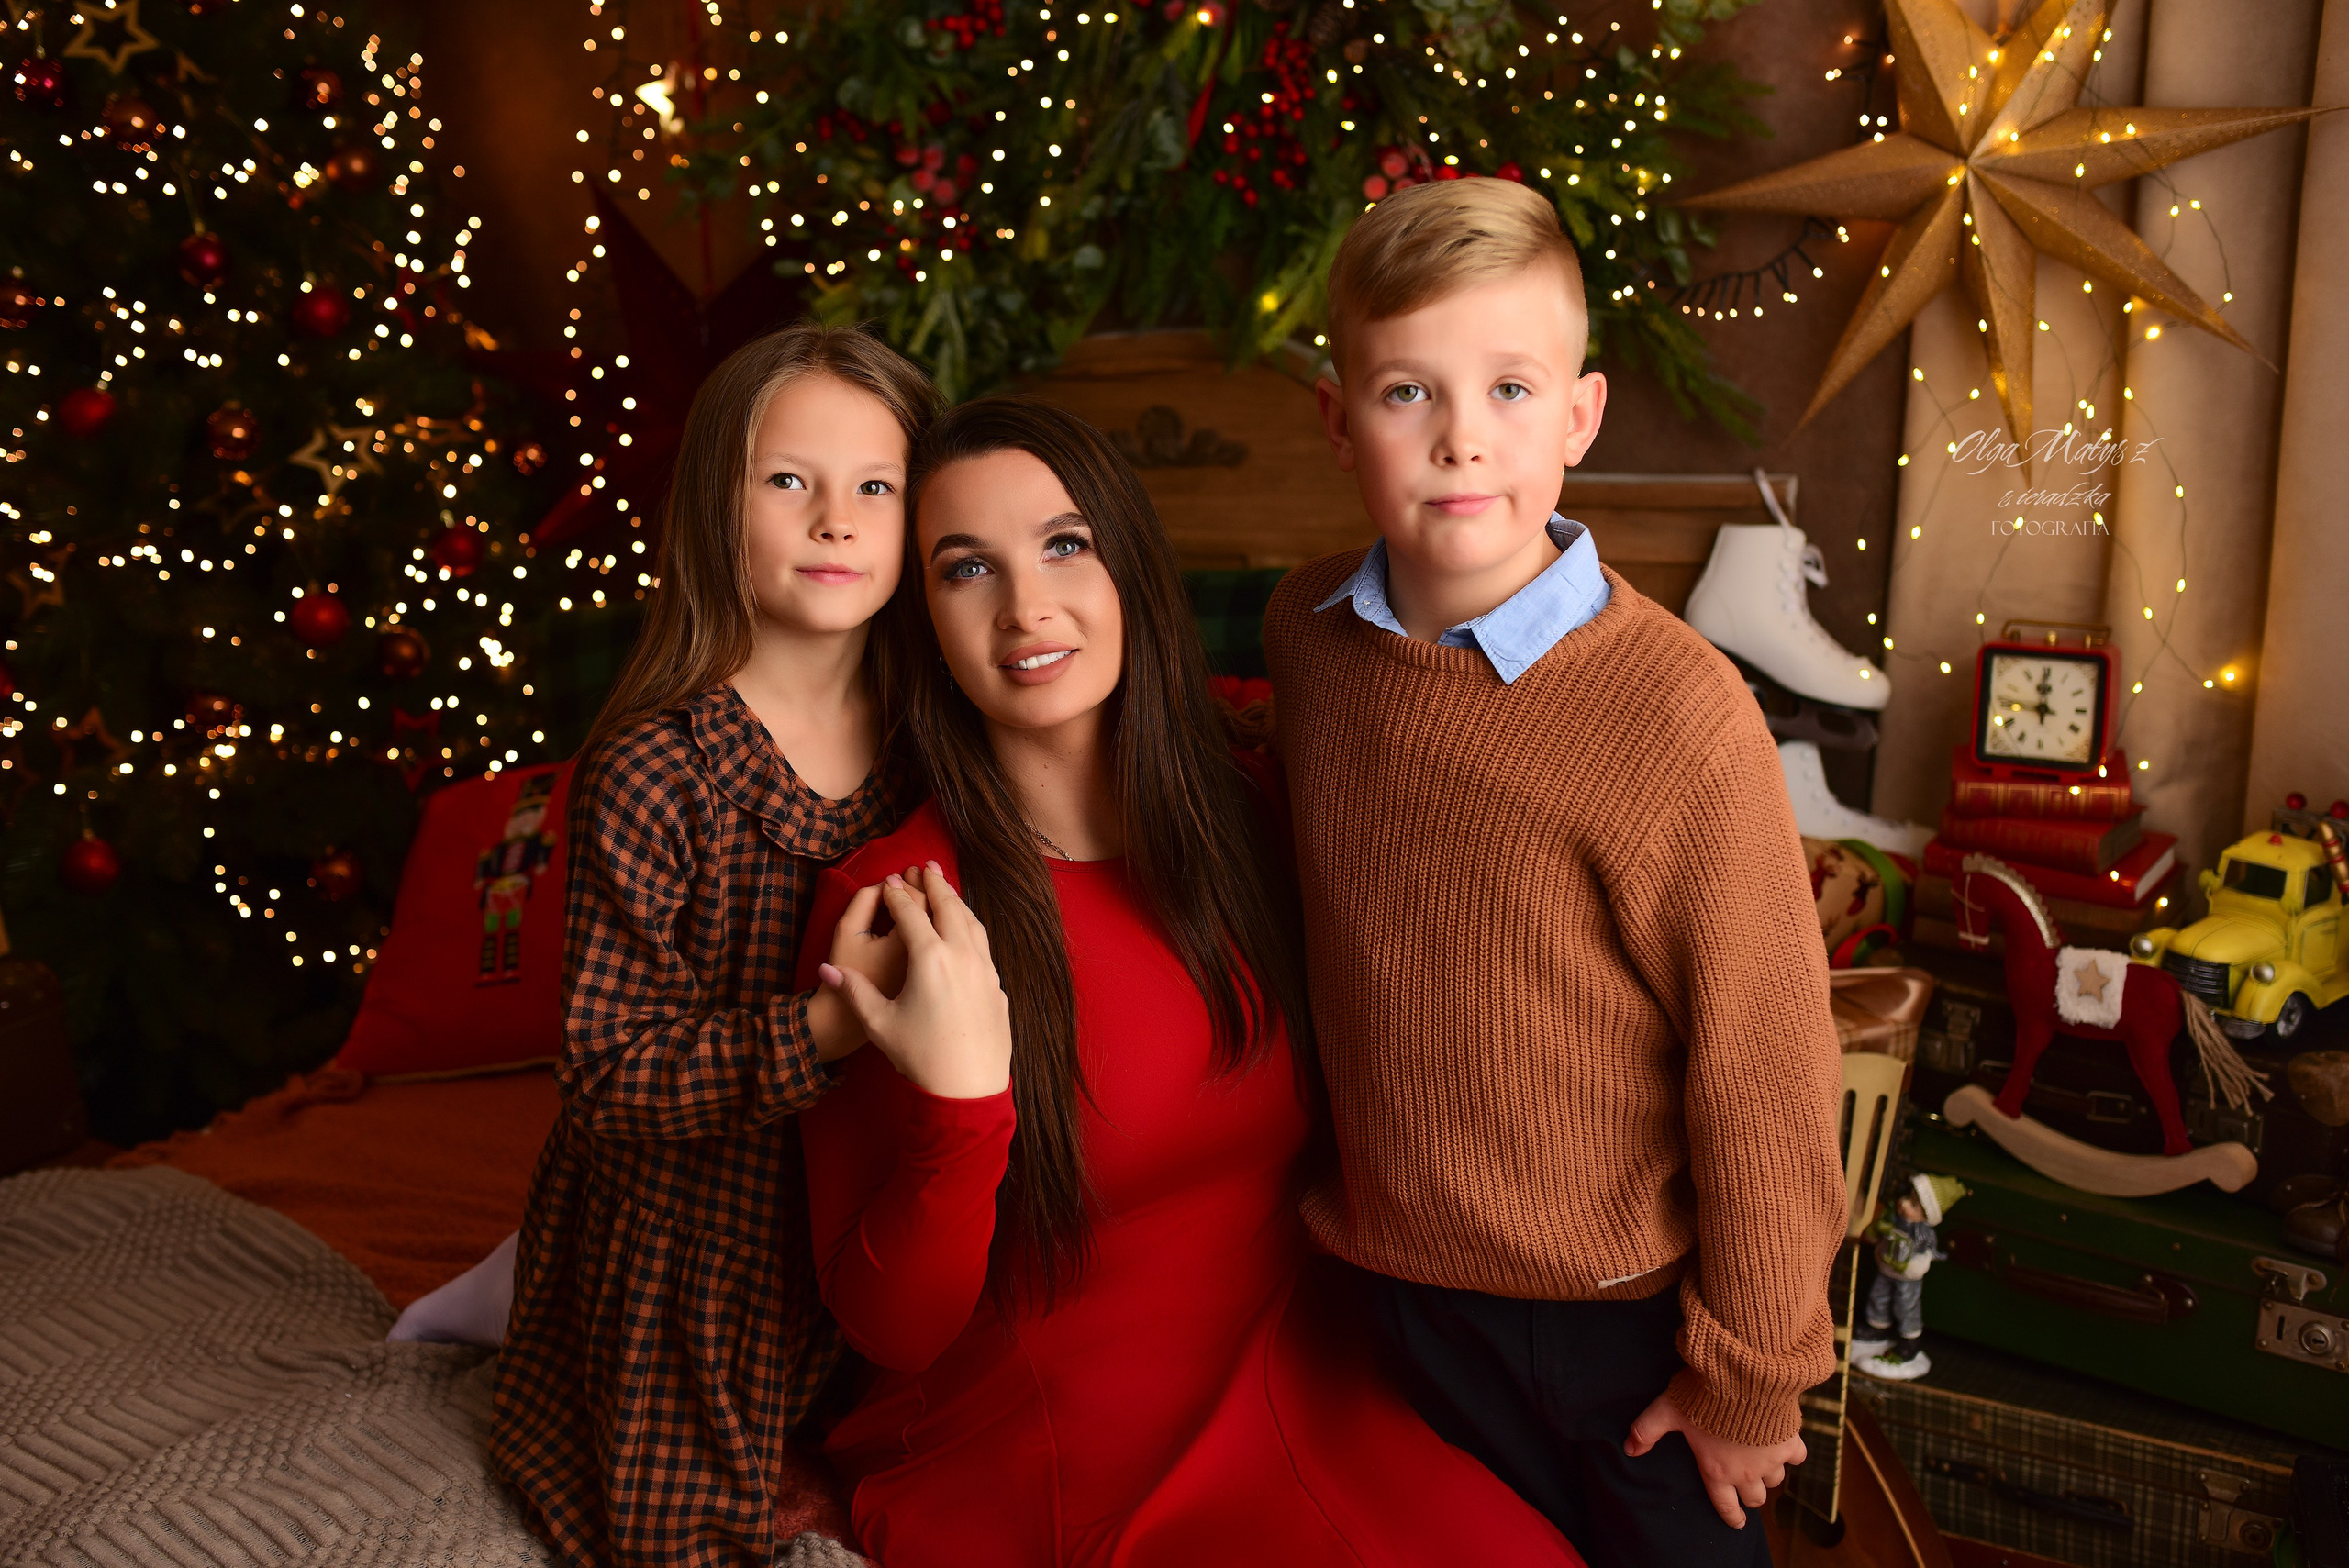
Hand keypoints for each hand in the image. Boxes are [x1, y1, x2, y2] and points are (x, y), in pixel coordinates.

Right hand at [819, 863, 1011, 1099]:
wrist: (969, 1087)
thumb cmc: (920, 1056)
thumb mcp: (879, 1024)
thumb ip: (853, 991)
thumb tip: (826, 969)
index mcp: (930, 958)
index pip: (911, 914)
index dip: (898, 895)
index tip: (890, 881)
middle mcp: (962, 955)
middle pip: (949, 906)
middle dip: (935, 884)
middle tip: (925, 866)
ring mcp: (985, 969)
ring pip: (973, 922)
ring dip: (958, 901)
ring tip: (947, 889)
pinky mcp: (997, 985)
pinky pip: (984, 945)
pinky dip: (972, 927)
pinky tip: (967, 930)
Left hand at [1625, 1391, 1804, 1529]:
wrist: (1742, 1378)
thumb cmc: (1702, 1397)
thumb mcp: (1667, 1411)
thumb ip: (1646, 1431)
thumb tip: (1628, 1448)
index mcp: (1717, 1471)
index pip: (1725, 1505)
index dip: (1731, 1517)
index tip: (1736, 1523)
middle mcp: (1747, 1473)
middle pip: (1755, 1499)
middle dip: (1750, 1495)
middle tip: (1745, 1486)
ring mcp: (1772, 1460)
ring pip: (1776, 1481)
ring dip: (1769, 1475)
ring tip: (1762, 1463)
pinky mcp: (1791, 1443)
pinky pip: (1797, 1458)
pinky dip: (1792, 1454)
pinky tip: (1785, 1444)